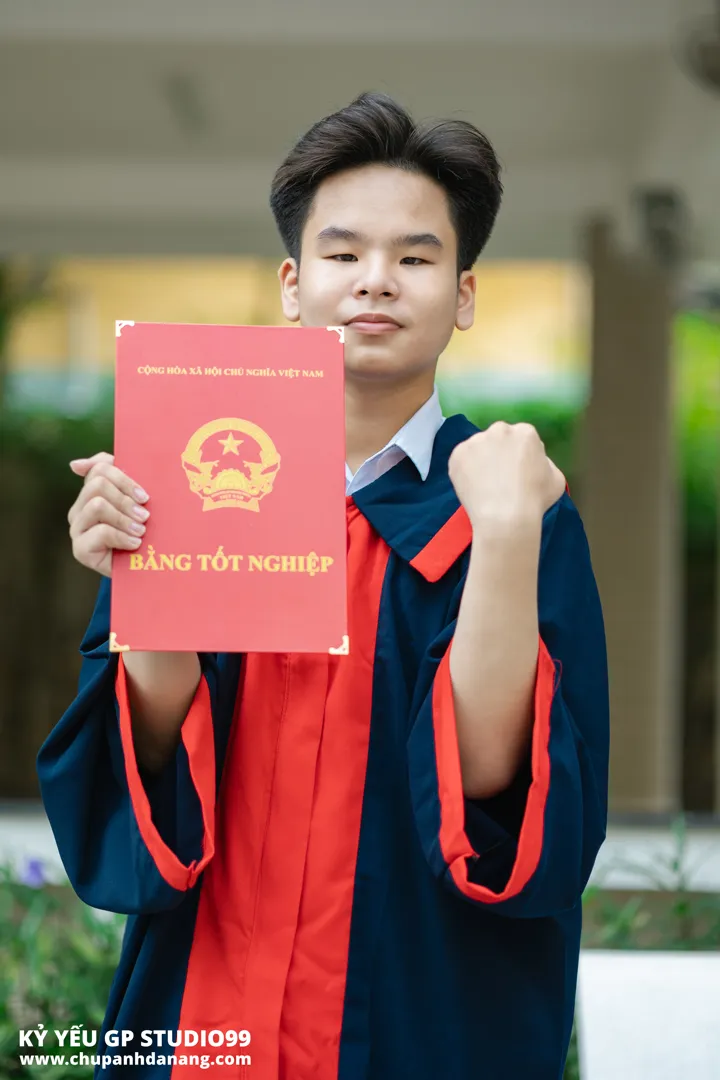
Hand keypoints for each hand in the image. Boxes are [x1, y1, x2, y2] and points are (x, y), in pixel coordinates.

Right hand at [67, 452, 150, 577]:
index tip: (144, 495)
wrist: (142, 570)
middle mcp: (80, 508)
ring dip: (125, 518)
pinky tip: (135, 544)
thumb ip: (119, 477)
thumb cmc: (142, 533)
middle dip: (126, 498)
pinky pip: (101, 531)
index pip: (100, 468)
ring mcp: (77, 529)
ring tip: (141, 530)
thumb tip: (75, 465)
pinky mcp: (80, 549)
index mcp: (92, 493)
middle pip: (98, 484)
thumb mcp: (136, 503)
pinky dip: (123, 536)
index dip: (124, 478)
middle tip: (145, 515)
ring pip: (97, 505)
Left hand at [448, 422, 565, 528]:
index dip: (520, 456)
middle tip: (500, 477)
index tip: (518, 471)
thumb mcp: (556, 478)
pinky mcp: (457, 454)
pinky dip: (465, 471)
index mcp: (525, 432)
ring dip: (481, 460)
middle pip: (499, 438)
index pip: (522, 438)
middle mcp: (500, 430)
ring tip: (485, 485)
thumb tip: (534, 460)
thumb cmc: (535, 499)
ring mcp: (476, 441)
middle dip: (499, 453)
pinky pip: (462, 460)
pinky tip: (473, 487)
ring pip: (479, 448)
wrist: (505, 517)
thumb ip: (545, 462)